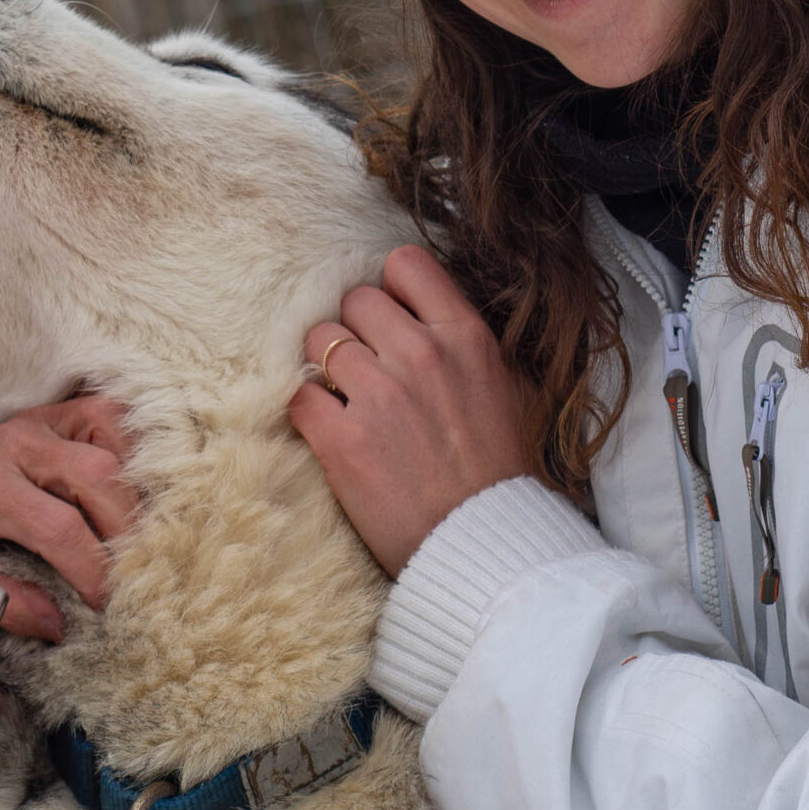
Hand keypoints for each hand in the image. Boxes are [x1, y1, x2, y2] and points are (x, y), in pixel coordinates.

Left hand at [0, 395, 135, 639]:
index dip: (92, 570)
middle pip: (98, 477)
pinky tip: (124, 488)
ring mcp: (40, 420)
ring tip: (127, 533)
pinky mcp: (56, 410)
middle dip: (125, 532)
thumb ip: (5, 603)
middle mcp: (17, 444)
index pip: (58, 527)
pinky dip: (129, 451)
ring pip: (111, 443)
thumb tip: (59, 625)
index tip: (105, 604)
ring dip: (132, 491)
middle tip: (127, 571)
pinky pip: (110, 417)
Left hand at [289, 244, 536, 576]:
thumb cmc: (501, 472)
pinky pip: (299, 394)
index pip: (405, 263)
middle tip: (370, 369)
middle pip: (355, 300)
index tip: (393, 320)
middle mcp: (421, 355)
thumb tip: (427, 312)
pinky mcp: (341, 439)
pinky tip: (334, 430)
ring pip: (319, 340)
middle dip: (357, 332)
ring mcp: (378, 395)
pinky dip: (311, 411)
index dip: (391, 289)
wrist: (487, 545)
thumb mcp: (509, 388)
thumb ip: (465, 343)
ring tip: (350, 400)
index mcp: (466, 337)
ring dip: (327, 368)